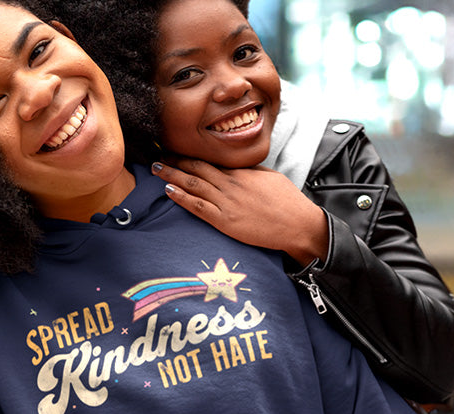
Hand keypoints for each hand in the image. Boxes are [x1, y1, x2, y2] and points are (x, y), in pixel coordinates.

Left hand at [152, 158, 327, 265]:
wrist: (297, 224)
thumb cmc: (288, 202)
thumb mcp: (270, 178)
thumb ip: (250, 172)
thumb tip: (237, 166)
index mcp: (242, 173)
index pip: (211, 159)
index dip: (191, 154)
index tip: (177, 149)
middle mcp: (231, 184)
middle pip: (197, 168)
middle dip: (176, 160)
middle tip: (158, 154)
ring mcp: (227, 203)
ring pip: (194, 184)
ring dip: (172, 176)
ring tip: (156, 169)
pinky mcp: (226, 222)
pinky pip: (198, 207)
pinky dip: (182, 198)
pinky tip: (169, 191)